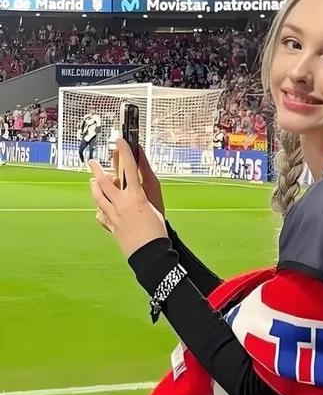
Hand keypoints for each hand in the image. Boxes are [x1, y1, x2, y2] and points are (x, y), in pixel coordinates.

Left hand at [89, 139, 167, 258]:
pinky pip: (100, 214)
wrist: (149, 254)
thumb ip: (143, 195)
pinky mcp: (110, 226)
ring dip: (94, 186)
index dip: (124, 152)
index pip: (129, 169)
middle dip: (97, 169)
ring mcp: (113, 215)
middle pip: (104, 181)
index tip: (119, 140)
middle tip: (92, 161)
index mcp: (136, 197)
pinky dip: (100, 208)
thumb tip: (137, 186)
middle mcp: (122, 204)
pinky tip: (101, 207)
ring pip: (97, 196)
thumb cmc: (157, 232)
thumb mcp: (155, 208)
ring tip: (93, 180)